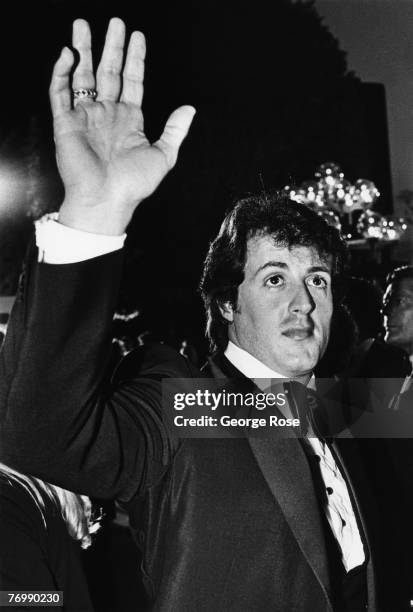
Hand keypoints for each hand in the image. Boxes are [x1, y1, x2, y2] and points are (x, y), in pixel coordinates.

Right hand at [50, 18, 194, 234]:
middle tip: (115, 21)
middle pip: (108, 72)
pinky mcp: (65, 123)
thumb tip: (191, 108)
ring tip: (83, 25)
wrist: (106, 200)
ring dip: (83, 50)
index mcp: (129, 120)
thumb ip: (175, 130)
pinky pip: (60, 92)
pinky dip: (61, 73)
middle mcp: (107, 114)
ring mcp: (85, 117)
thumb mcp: (163, 156)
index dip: (136, 58)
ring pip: (83, 76)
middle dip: (111, 46)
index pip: (133, 81)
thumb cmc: (134, 185)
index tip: (138, 36)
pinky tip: (68, 55)